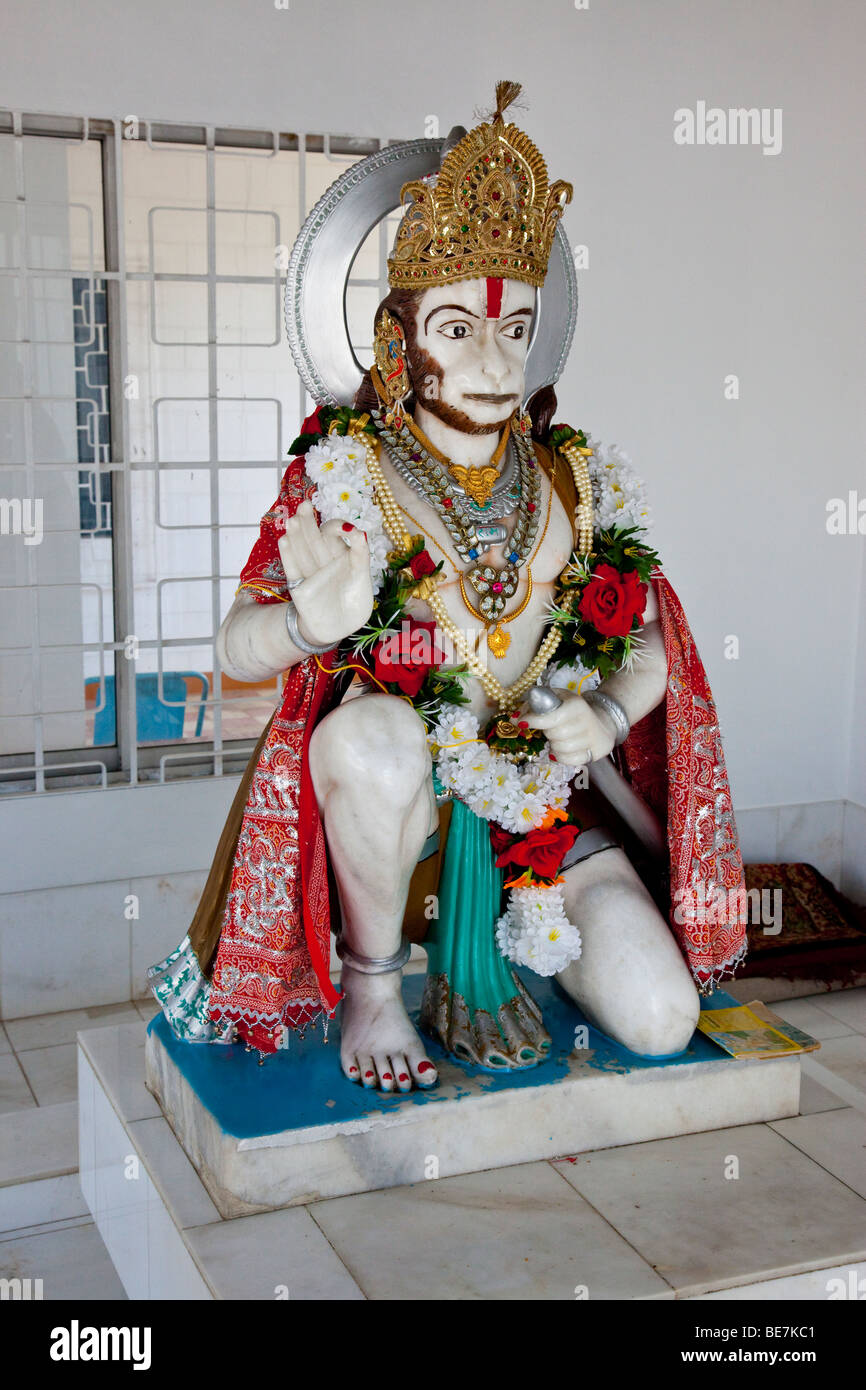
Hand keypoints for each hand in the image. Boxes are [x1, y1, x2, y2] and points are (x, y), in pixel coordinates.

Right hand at [278, 501, 373, 646]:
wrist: (341, 628)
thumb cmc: (354, 602)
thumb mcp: (362, 577)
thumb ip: (361, 555)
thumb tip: (357, 531)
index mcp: (338, 554)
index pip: (332, 534)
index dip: (336, 527)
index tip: (345, 530)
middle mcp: (322, 560)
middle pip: (313, 538)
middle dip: (308, 522)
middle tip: (305, 506)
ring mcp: (310, 573)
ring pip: (302, 550)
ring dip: (296, 535)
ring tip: (292, 520)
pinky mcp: (299, 588)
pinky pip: (293, 570)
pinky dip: (289, 556)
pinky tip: (285, 540)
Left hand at [523, 691, 616, 768]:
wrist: (603, 721)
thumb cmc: (571, 709)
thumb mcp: (555, 698)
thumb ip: (534, 705)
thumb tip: (514, 719)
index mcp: (576, 705)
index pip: (550, 717)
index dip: (532, 721)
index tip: (521, 723)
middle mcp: (586, 721)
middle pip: (554, 734)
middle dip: (546, 733)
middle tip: (549, 729)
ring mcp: (591, 738)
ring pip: (560, 749)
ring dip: (554, 745)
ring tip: (558, 738)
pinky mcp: (594, 752)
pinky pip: (568, 760)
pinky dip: (560, 756)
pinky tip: (562, 749)